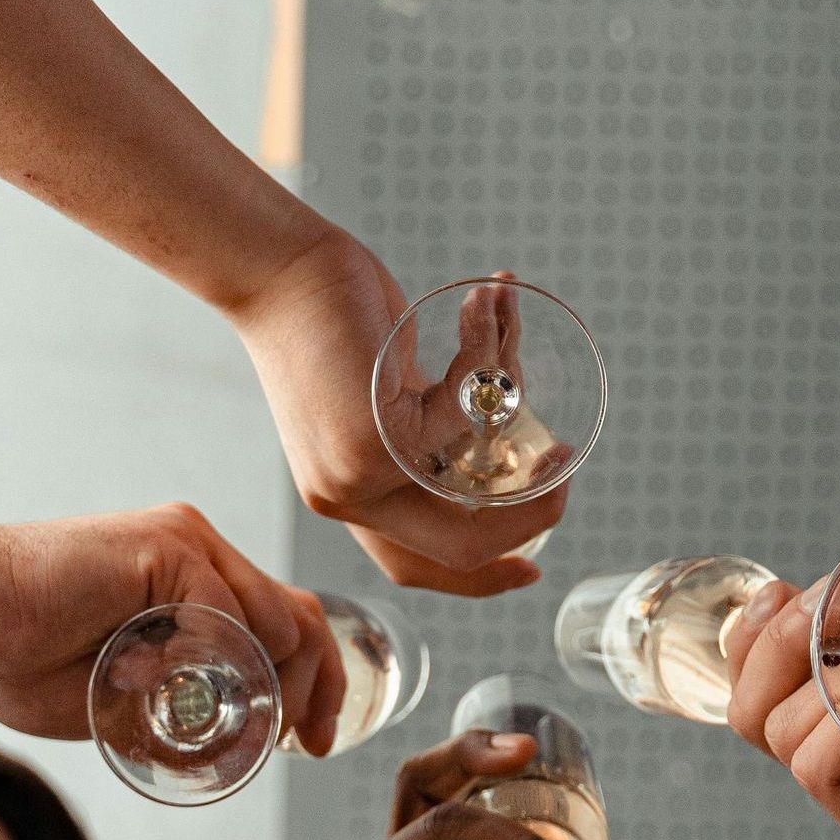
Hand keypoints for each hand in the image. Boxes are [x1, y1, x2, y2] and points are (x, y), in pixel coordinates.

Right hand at [0, 498, 345, 746]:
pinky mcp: (166, 547)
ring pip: (278, 621)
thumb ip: (177, 708)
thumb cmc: (15, 656)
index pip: (292, 623)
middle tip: (292, 745)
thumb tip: (238, 743)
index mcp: (196, 583)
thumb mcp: (121, 699)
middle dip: (310, 694)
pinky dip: (207, 663)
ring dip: (259, 687)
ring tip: (213, 722)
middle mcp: (203, 554)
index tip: (312, 743)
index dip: (317, 684)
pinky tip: (156, 684)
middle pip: (303, 620)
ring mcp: (188, 545)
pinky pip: (224, 615)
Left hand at [229, 235, 565, 595]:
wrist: (276, 265)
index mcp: (348, 494)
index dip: (487, 574)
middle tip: (563, 460)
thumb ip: (421, 431)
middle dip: (530, 514)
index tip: (533, 566)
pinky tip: (481, 307)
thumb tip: (494, 440)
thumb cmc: (331, 314)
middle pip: (460, 548)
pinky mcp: (372, 438)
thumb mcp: (381, 390)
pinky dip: (486, 354)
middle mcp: (346, 498)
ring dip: (507, 388)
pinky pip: (464, 417)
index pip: (420, 565)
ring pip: (474, 468)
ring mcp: (357, 475)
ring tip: (504, 323)